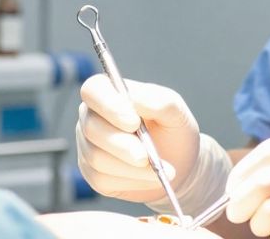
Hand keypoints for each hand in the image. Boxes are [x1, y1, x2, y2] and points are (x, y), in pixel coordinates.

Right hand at [75, 75, 199, 201]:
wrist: (180, 165)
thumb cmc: (174, 131)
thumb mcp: (176, 112)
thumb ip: (159, 101)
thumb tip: (134, 99)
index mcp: (110, 93)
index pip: (93, 90)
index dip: (108, 105)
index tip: (134, 122)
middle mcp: (93, 118)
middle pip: (91, 127)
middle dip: (121, 144)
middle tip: (145, 156)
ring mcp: (89, 146)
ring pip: (97, 157)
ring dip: (130, 166)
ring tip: (158, 168)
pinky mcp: (93, 174)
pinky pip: (102, 179)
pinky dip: (131, 180)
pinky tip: (150, 177)